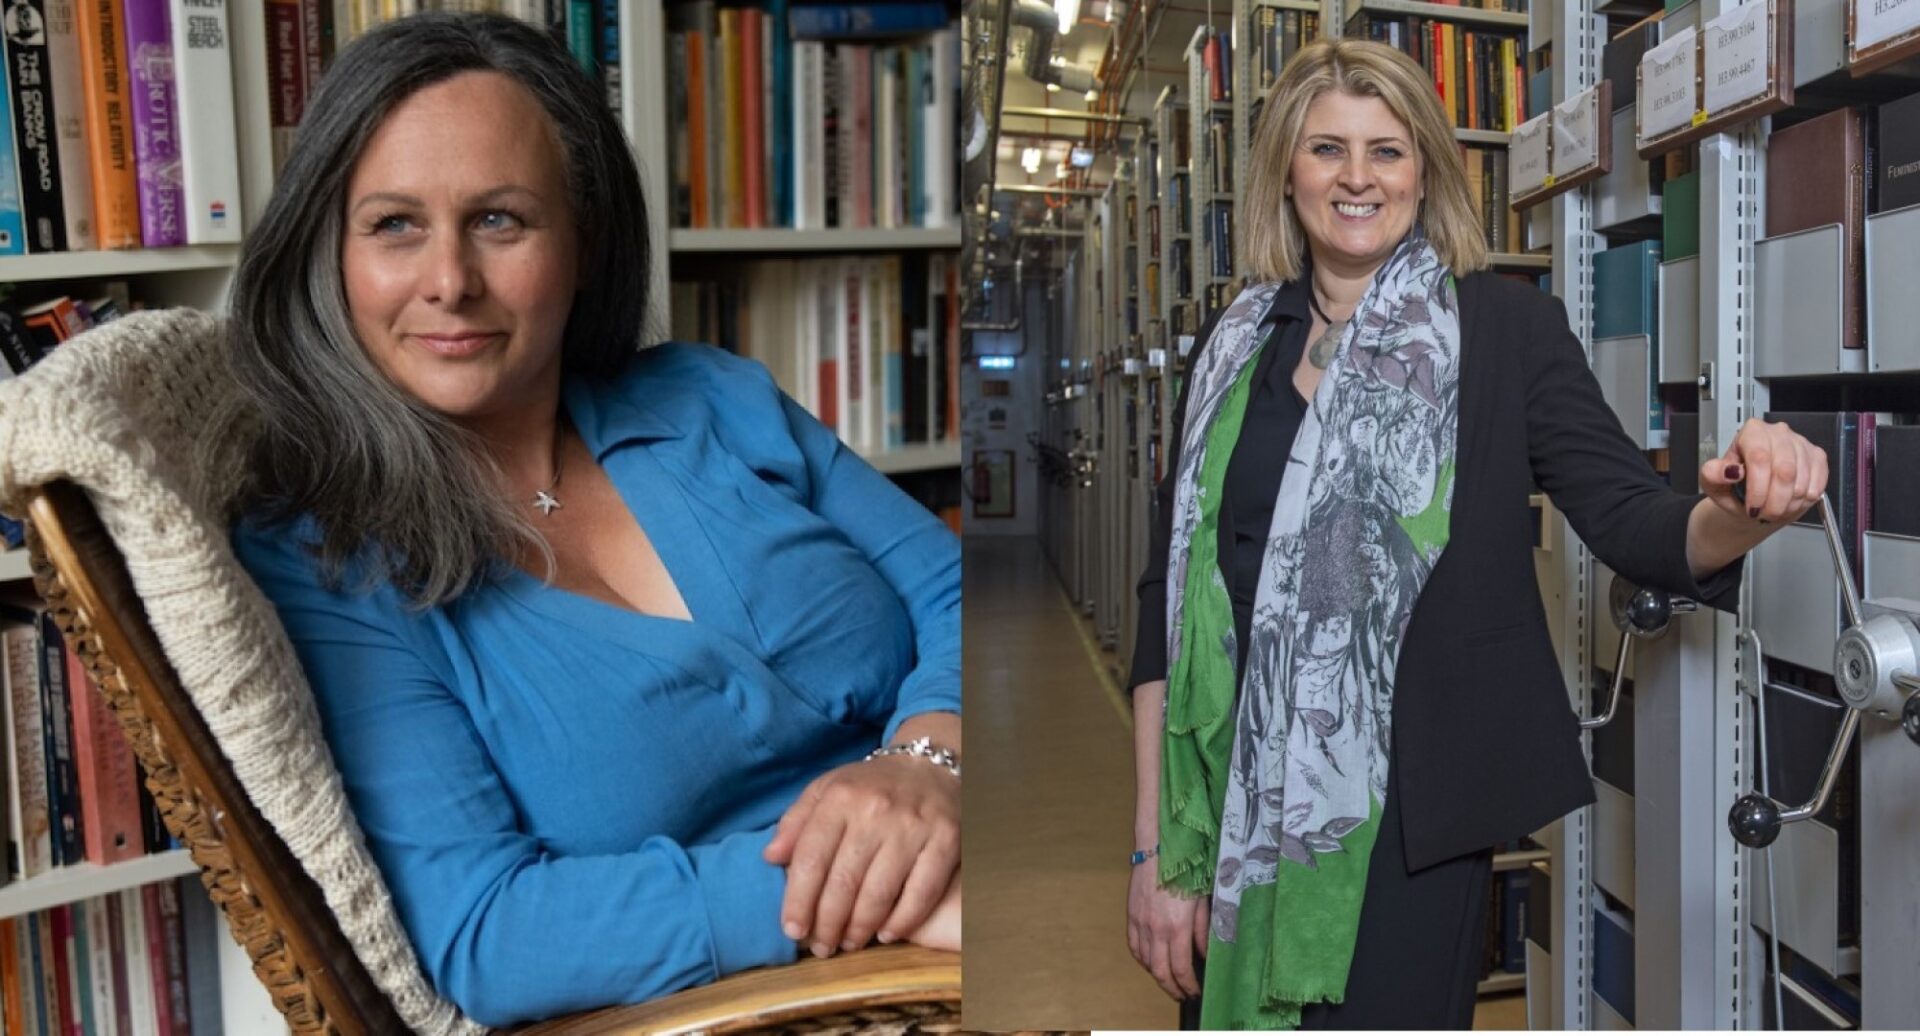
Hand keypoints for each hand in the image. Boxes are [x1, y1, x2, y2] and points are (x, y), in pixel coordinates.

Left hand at [764, 753, 959, 957]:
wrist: (931, 765)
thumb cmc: (870, 786)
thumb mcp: (826, 790)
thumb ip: (796, 823)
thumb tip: (770, 857)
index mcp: (840, 797)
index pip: (811, 858)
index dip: (798, 900)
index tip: (793, 930)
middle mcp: (876, 811)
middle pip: (843, 882)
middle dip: (827, 924)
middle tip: (821, 947)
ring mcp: (913, 827)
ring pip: (879, 893)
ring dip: (859, 929)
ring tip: (848, 943)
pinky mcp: (946, 840)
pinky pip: (921, 893)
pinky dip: (902, 921)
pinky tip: (886, 934)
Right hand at [1126, 861, 1207, 1000]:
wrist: (1158, 848)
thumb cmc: (1185, 870)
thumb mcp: (1203, 901)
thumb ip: (1203, 931)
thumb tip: (1203, 954)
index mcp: (1177, 927)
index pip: (1180, 968)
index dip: (1188, 985)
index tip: (1195, 991)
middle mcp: (1156, 929)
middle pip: (1159, 971)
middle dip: (1171, 988)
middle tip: (1181, 994)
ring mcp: (1140, 923)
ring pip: (1145, 961)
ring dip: (1157, 975)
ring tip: (1169, 980)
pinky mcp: (1131, 915)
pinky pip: (1134, 946)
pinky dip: (1142, 959)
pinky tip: (1151, 962)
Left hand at [1699, 417, 1827, 526]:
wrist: (1753, 496)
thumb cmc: (1734, 487)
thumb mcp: (1714, 483)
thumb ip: (1713, 475)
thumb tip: (1729, 471)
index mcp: (1752, 432)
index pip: (1759, 458)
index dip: (1758, 489)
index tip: (1752, 507)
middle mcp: (1778, 433)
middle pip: (1784, 471)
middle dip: (1775, 501)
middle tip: (1764, 514)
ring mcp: (1800, 443)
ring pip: (1802, 480)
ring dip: (1789, 504)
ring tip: (1775, 509)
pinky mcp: (1817, 457)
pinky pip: (1817, 483)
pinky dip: (1804, 500)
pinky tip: (1790, 502)